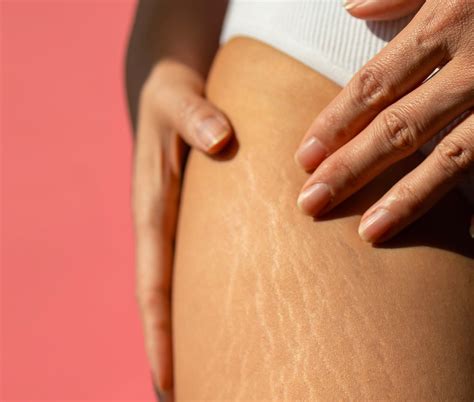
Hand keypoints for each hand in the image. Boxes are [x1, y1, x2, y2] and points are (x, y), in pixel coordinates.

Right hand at [133, 60, 231, 400]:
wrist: (172, 93)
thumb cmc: (174, 100)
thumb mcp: (179, 100)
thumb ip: (195, 116)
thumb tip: (220, 140)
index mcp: (154, 211)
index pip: (154, 282)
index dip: (159, 332)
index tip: (167, 379)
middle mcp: (167, 229)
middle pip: (170, 302)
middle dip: (176, 351)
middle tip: (189, 401)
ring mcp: (183, 229)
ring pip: (188, 291)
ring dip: (197, 334)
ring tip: (217, 379)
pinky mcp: (201, 222)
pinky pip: (206, 268)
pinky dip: (215, 300)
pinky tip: (236, 320)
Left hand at [295, 0, 472, 242]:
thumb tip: (351, 8)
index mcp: (448, 21)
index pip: (373, 85)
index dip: (335, 123)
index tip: (304, 158)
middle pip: (399, 128)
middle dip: (352, 169)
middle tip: (311, 203)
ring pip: (452, 156)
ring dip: (407, 198)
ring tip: (369, 232)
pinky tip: (462, 232)